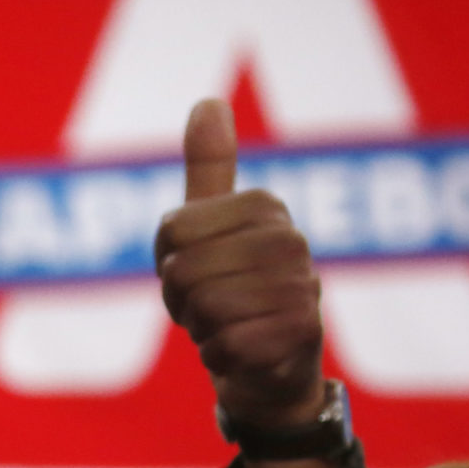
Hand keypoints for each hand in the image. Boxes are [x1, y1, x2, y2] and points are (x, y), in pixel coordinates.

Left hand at [155, 98, 322, 433]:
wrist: (273, 365)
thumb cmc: (235, 288)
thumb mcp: (215, 226)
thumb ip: (209, 167)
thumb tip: (208, 102)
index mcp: (264, 206)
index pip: (170, 230)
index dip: (167, 261)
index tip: (197, 270)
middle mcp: (290, 240)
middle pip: (182, 270)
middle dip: (181, 300)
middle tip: (210, 306)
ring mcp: (301, 287)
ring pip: (203, 308)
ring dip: (201, 328)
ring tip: (229, 325)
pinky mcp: (299, 335)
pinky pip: (221, 347)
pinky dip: (218, 357)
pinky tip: (242, 351)